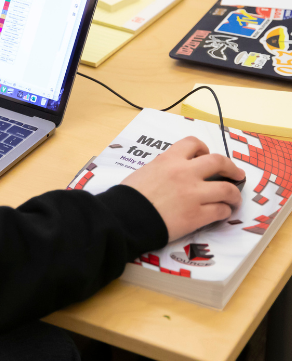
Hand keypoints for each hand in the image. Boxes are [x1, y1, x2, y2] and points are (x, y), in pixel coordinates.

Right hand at [121, 136, 243, 241]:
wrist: (125, 217)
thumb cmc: (128, 196)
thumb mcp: (144, 171)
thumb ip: (162, 168)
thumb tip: (173, 173)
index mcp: (169, 160)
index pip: (193, 143)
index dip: (204, 149)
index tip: (205, 155)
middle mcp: (185, 173)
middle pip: (218, 162)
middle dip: (231, 168)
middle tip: (236, 174)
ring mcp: (193, 194)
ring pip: (227, 189)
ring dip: (234, 194)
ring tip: (234, 199)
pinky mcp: (196, 215)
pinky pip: (220, 211)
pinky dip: (224, 211)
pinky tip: (222, 213)